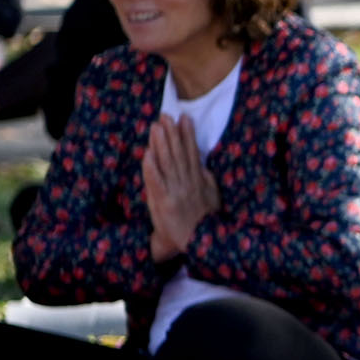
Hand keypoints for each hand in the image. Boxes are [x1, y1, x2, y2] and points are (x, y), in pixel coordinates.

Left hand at [143, 115, 220, 262]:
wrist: (200, 243)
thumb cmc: (205, 220)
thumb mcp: (212, 196)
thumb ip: (206, 179)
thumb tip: (203, 164)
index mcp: (199, 180)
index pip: (192, 153)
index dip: (187, 135)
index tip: (183, 118)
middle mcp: (187, 182)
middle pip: (178, 154)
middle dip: (172, 134)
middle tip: (165, 116)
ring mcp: (175, 191)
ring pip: (167, 163)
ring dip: (161, 145)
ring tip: (156, 127)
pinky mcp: (164, 202)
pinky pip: (156, 183)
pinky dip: (151, 169)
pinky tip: (147, 155)